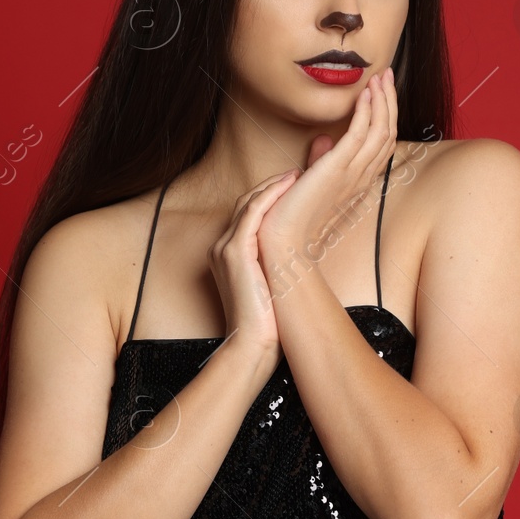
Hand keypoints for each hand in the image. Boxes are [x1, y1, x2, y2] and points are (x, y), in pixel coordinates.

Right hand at [207, 168, 297, 366]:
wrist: (252, 345)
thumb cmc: (265, 323)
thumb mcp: (271, 285)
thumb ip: (276, 264)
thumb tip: (298, 255)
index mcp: (227, 255)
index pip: (247, 215)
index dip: (269, 198)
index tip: (293, 187)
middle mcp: (221, 247)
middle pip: (245, 203)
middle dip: (271, 186)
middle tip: (296, 173)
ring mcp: (225, 248)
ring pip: (249, 203)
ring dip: (273, 185)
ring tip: (296, 174)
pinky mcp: (235, 251)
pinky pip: (252, 212)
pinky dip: (270, 195)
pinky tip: (288, 185)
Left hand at [258, 67, 397, 266]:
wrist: (282, 239)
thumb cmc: (292, 213)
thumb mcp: (311, 181)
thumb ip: (320, 160)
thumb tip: (322, 139)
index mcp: (359, 180)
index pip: (384, 143)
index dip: (387, 114)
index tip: (382, 89)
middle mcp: (361, 177)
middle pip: (389, 133)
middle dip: (390, 100)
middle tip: (387, 74)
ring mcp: (352, 174)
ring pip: (382, 131)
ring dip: (383, 100)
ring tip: (380, 77)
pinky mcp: (338, 169)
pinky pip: (362, 135)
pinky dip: (367, 111)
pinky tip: (365, 94)